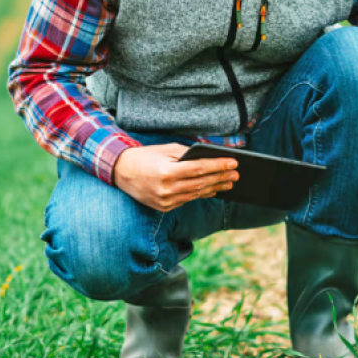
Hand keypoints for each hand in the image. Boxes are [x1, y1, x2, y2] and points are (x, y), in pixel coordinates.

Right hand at [112, 143, 237, 212]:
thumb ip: (187, 154)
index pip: (199, 169)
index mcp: (167, 171)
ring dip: (214, 188)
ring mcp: (165, 200)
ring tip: (228, 183)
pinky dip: (200, 194)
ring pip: (196, 194)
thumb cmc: (146, 157)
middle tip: (236, 174)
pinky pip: (187, 200)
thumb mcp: (166, 149)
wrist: (122, 172)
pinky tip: (212, 190)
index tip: (233, 163)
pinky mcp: (164, 207)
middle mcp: (167, 188)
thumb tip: (210, 158)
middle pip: (201, 183)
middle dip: (220, 177)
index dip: (218, 166)